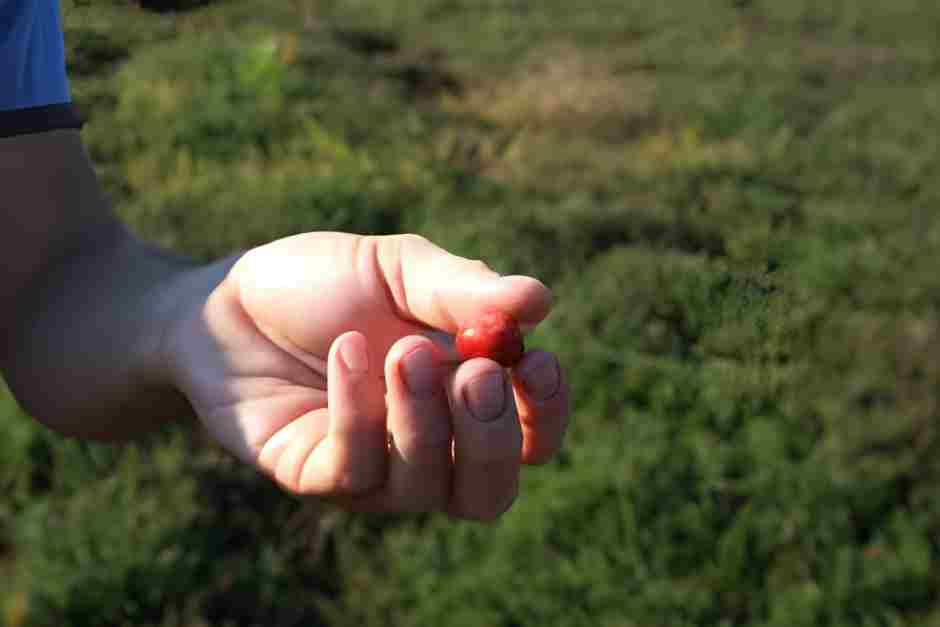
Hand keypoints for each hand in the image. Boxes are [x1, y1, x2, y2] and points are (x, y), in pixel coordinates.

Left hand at [164, 233, 569, 519]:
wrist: (223, 304)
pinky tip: (345, 354)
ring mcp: (372, 470)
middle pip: (489, 491)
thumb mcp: (396, 268)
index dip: (545, 413)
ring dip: (422, 420)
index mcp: (461, 396)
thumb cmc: (319, 285)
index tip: (538, 363)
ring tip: (400, 351)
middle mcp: (426, 446)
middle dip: (490, 437)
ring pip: (426, 488)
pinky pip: (355, 470)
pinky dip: (357, 412)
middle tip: (473, 375)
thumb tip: (540, 301)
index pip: (529, 436)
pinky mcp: (316, 476)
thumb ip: (462, 288)